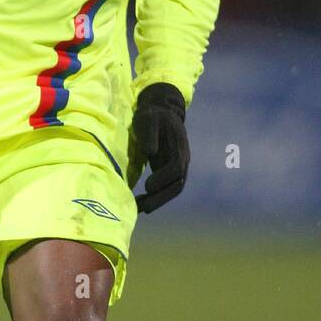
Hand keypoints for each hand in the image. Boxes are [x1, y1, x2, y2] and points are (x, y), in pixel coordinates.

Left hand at [129, 83, 189, 213]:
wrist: (160, 112)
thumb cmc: (151, 115)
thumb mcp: (147, 118)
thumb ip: (149, 133)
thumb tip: (151, 151)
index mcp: (179, 146)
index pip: (176, 167)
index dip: (163, 178)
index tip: (147, 186)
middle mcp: (182, 159)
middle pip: (177, 184)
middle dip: (160, 198)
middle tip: (143, 208)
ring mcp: (176, 167)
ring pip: (172, 190)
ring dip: (157, 201)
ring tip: (139, 209)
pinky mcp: (168, 171)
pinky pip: (164, 189)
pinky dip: (154, 198)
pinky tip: (140, 203)